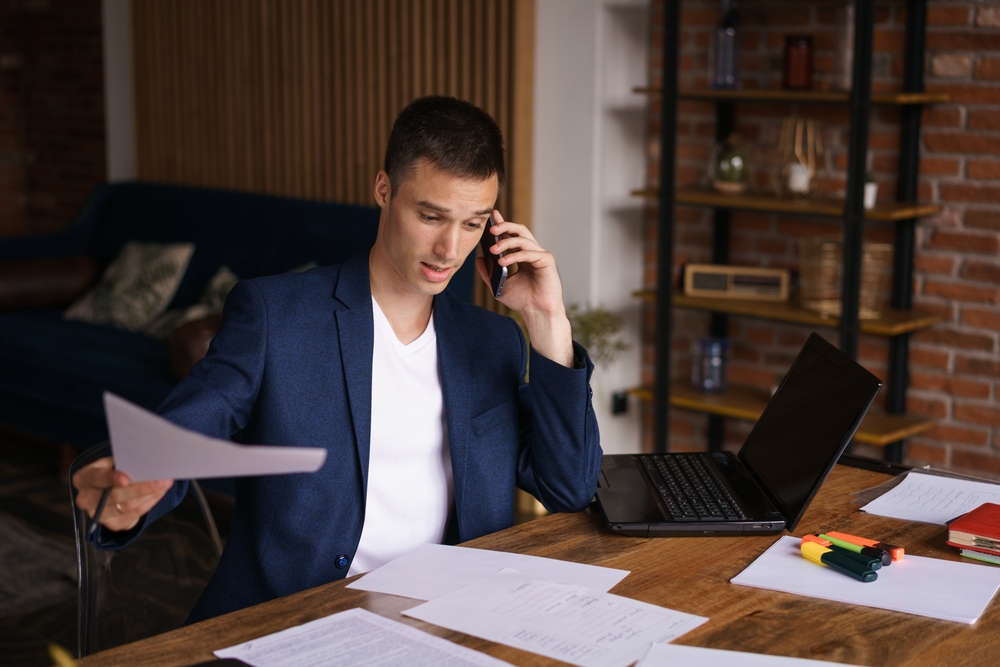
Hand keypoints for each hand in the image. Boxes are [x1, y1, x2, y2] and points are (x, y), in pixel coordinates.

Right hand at [72, 456, 173, 532]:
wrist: (108, 486)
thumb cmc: (112, 469)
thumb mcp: (112, 461)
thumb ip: (123, 462)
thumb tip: (146, 462)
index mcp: (83, 479)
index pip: (96, 479)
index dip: (111, 479)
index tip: (126, 478)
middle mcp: (86, 500)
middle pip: (115, 496)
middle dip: (142, 487)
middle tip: (162, 479)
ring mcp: (98, 515)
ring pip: (128, 506)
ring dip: (151, 495)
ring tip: (165, 484)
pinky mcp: (112, 524)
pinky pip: (135, 515)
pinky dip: (150, 503)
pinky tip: (160, 493)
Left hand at [476, 211, 573, 366]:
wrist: (537, 314)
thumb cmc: (522, 301)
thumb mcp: (499, 286)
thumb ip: (489, 273)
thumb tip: (479, 259)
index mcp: (523, 255)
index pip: (512, 234)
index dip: (503, 224)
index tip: (492, 216)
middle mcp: (533, 252)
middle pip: (520, 230)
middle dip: (505, 226)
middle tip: (491, 228)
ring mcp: (541, 256)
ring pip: (523, 240)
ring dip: (507, 242)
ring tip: (493, 250)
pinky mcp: (547, 262)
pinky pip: (529, 253)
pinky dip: (515, 256)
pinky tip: (503, 261)